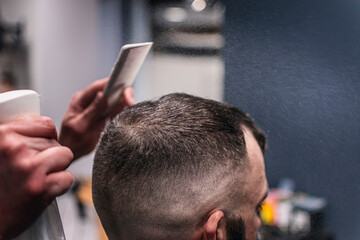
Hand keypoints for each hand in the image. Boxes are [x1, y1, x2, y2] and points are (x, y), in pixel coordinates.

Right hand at [0, 115, 73, 239]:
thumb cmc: (0, 185)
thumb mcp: (1, 150)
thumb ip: (19, 135)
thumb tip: (47, 127)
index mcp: (2, 133)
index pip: (45, 123)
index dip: (45, 139)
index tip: (33, 152)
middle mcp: (13, 147)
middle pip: (56, 141)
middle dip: (49, 156)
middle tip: (29, 172)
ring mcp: (27, 166)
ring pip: (65, 156)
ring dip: (55, 169)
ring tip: (34, 180)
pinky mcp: (40, 187)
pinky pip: (68, 177)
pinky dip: (59, 186)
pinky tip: (40, 191)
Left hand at [59, 78, 134, 159]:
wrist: (73, 152)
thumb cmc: (72, 142)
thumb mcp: (80, 126)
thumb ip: (92, 111)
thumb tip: (102, 95)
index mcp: (80, 100)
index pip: (97, 86)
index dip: (111, 84)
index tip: (122, 86)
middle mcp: (90, 100)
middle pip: (109, 90)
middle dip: (121, 93)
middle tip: (129, 101)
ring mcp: (98, 106)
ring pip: (116, 98)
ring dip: (125, 102)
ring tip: (130, 106)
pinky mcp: (105, 113)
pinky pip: (117, 108)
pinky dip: (124, 110)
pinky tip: (126, 113)